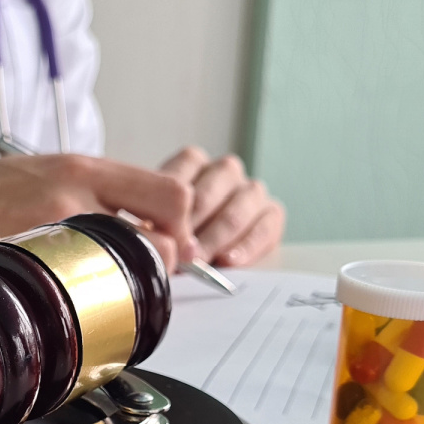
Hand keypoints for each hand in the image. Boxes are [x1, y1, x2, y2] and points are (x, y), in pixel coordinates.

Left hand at [159, 147, 284, 266]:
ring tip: (198, 262)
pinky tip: (228, 261)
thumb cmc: (175, 232)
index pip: (181, 180)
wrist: (202, 245)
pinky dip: (244, 248)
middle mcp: (226, 170)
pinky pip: (263, 229)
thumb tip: (151, 240)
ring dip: (213, 242)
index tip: (159, 236)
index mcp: (194, 161)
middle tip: (175, 255)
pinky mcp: (272, 213)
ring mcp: (252, 190)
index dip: (168, 212)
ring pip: (234, 215)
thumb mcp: (159, 220)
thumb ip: (156, 223)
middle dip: (189, 231)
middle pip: (206, 199)